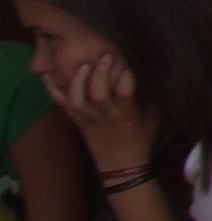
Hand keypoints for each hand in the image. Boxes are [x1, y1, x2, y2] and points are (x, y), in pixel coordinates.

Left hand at [46, 52, 154, 173]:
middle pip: (98, 94)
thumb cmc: (141, 137)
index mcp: (128, 114)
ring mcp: (88, 118)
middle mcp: (106, 116)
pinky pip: (62, 104)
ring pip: (78, 99)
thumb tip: (150, 66)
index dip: (125, 76)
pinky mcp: (76, 121)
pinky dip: (52, 89)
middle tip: (105, 55)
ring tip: (84, 64)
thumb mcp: (154, 114)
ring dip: (79, 81)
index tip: (127, 60)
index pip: (125, 93)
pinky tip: (48, 74)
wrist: (121, 165)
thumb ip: (150, 92)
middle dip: (101, 74)